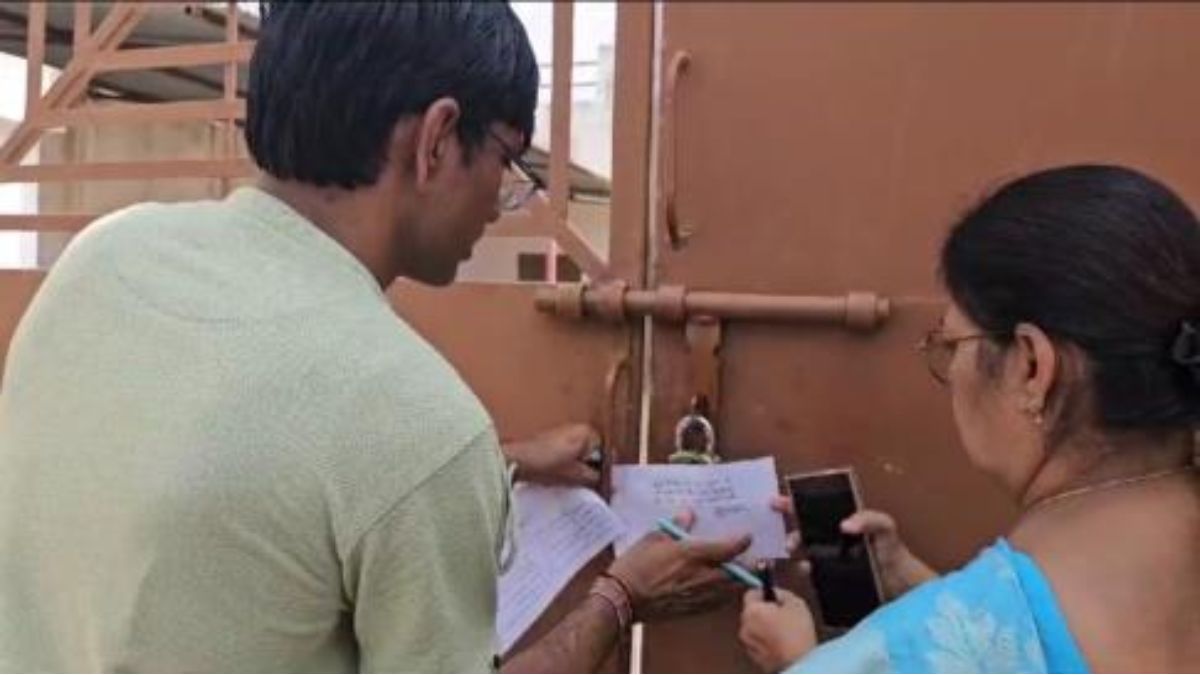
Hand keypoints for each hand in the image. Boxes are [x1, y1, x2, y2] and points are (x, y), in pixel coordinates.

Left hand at [502, 423, 600, 488]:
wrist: (515, 460)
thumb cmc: (547, 465)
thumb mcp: (575, 475)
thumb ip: (595, 479)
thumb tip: (611, 485)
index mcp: (588, 432)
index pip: (607, 452)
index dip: (606, 471)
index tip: (604, 484)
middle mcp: (578, 428)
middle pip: (594, 452)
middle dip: (593, 468)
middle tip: (592, 486)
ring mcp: (564, 432)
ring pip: (581, 453)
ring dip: (581, 467)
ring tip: (576, 483)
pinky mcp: (552, 439)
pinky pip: (569, 453)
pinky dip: (569, 464)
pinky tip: (563, 476)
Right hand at [606, 510, 751, 620]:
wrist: (623, 598)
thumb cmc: (636, 566)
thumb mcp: (654, 537)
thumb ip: (676, 525)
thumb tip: (688, 514)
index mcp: (694, 554)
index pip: (730, 548)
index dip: (743, 542)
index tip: (747, 536)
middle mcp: (703, 576)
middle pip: (739, 574)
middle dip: (748, 566)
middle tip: (750, 558)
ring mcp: (700, 595)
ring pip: (732, 590)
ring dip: (739, 581)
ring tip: (739, 573)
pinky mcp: (694, 609)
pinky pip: (719, 602)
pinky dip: (725, 594)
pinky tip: (719, 588)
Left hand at [739, 588, 816, 671]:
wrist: (799, 663)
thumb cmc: (797, 635)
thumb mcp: (796, 604)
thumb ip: (782, 593)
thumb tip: (777, 593)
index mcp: (752, 611)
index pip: (750, 594)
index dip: (763, 593)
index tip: (772, 596)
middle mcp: (745, 627)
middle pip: (752, 612)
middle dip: (765, 611)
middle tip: (782, 614)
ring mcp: (749, 644)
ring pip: (755, 628)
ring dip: (765, 627)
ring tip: (784, 631)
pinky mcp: (755, 657)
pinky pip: (758, 643)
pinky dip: (767, 641)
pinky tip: (781, 642)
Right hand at [770, 496, 934, 598]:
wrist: (901, 584)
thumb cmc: (893, 550)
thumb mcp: (885, 527)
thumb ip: (869, 518)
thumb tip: (844, 524)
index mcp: (841, 519)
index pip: (813, 507)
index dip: (793, 502)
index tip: (775, 502)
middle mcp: (831, 536)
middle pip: (802, 527)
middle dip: (790, 530)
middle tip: (790, 541)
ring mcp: (830, 556)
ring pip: (804, 549)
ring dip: (796, 549)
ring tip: (797, 555)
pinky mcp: (830, 575)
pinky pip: (811, 570)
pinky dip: (805, 569)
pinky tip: (807, 570)